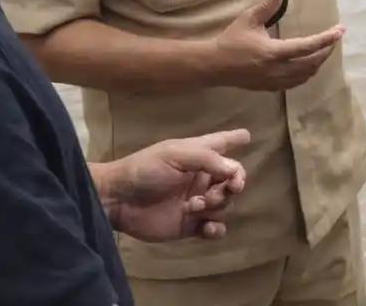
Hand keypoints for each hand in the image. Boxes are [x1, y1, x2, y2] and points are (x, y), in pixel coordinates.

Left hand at [107, 129, 249, 242]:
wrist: (118, 200)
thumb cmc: (146, 169)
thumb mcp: (176, 155)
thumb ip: (208, 159)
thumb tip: (235, 171)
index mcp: (198, 156)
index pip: (222, 144)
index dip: (235, 139)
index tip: (247, 136)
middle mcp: (201, 178)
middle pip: (232, 180)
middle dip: (233, 184)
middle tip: (225, 189)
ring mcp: (197, 203)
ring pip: (225, 204)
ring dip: (217, 205)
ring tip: (195, 206)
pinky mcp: (189, 226)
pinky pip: (214, 228)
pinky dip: (217, 229)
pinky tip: (208, 227)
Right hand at [209, 0, 344, 90]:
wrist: (214, 66)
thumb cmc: (232, 40)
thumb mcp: (249, 19)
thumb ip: (268, 5)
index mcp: (274, 53)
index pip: (307, 47)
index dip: (326, 39)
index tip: (340, 30)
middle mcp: (278, 70)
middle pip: (312, 63)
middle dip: (327, 50)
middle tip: (335, 38)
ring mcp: (275, 81)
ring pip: (306, 75)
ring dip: (318, 62)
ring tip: (325, 49)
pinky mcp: (271, 87)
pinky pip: (296, 82)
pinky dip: (307, 72)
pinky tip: (309, 64)